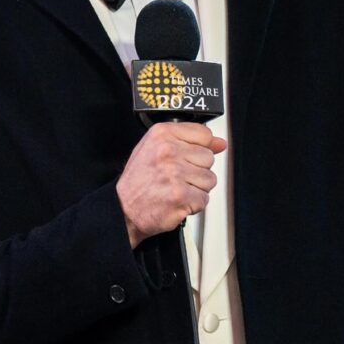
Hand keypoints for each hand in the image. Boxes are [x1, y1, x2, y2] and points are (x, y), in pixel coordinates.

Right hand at [116, 122, 226, 246]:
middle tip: (176, 177)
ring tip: (176, 189)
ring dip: (196, 188)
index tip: (187, 157)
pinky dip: (193, 204)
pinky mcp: (181, 196)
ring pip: (209, 179)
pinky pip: (204, 199)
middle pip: (208, 157)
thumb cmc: (138, 180)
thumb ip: (189, 141)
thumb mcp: (156, 149)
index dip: (199, 148)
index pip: (204, 134)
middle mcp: (168, 151)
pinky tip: (177, 201)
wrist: (123, 209)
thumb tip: (220, 143)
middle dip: (197, 170)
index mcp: (162, 134)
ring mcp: (175, 174)